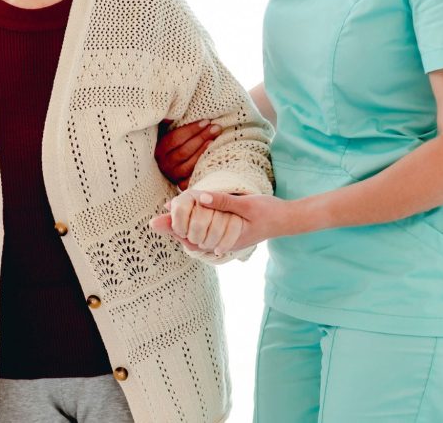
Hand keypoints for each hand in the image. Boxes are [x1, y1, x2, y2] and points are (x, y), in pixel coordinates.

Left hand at [153, 190, 287, 253]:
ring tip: (166, 219)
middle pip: (191, 239)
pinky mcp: (228, 235)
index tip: (158, 221)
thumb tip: (199, 198)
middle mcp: (223, 244)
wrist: (288, 220)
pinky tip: (188, 218)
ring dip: (183, 229)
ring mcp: (225, 241)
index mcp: (225, 239)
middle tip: (154, 221)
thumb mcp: (246, 204)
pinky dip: (195, 227)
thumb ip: (223, 201)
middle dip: (174, 229)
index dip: (175, 228)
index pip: (193, 237)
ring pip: (198, 238)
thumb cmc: (269, 212)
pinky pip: (207, 234)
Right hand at [155, 120, 221, 189]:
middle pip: (184, 151)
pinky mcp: (183, 184)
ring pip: (189, 165)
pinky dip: (203, 167)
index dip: (191, 130)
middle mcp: (165, 164)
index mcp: (159, 150)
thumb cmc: (172, 145)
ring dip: (203, 151)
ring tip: (215, 139)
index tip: (206, 121)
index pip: (175, 138)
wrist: (171, 166)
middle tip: (215, 128)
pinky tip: (212, 156)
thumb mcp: (166, 132)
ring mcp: (174, 176)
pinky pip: (194, 177)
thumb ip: (166, 123)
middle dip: (201, 138)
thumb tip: (169, 116)